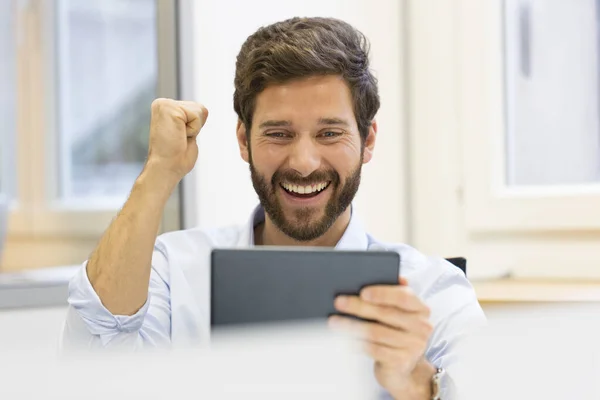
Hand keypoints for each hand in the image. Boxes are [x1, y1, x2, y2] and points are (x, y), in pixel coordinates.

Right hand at [146, 98, 208, 180]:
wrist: (165, 168)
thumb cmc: (176, 158)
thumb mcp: (188, 133)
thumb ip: (193, 120)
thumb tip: (204, 110)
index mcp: (166, 108)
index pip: (196, 109)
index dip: (194, 128)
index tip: (180, 138)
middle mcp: (162, 103)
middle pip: (200, 107)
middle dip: (195, 127)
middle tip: (179, 139)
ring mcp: (164, 104)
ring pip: (200, 110)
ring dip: (194, 129)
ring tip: (178, 137)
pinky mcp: (168, 108)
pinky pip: (196, 115)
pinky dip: (193, 129)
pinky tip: (178, 135)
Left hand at [329, 277, 434, 398]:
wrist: (403, 366)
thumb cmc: (396, 331)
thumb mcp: (398, 313)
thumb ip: (390, 295)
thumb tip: (370, 276)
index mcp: (421, 309)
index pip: (404, 297)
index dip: (383, 293)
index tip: (362, 292)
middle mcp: (421, 327)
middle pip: (385, 313)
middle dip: (359, 306)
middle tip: (339, 302)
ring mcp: (413, 346)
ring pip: (376, 332)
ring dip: (352, 326)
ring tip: (334, 321)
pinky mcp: (400, 361)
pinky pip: (374, 349)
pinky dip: (356, 343)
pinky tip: (344, 339)